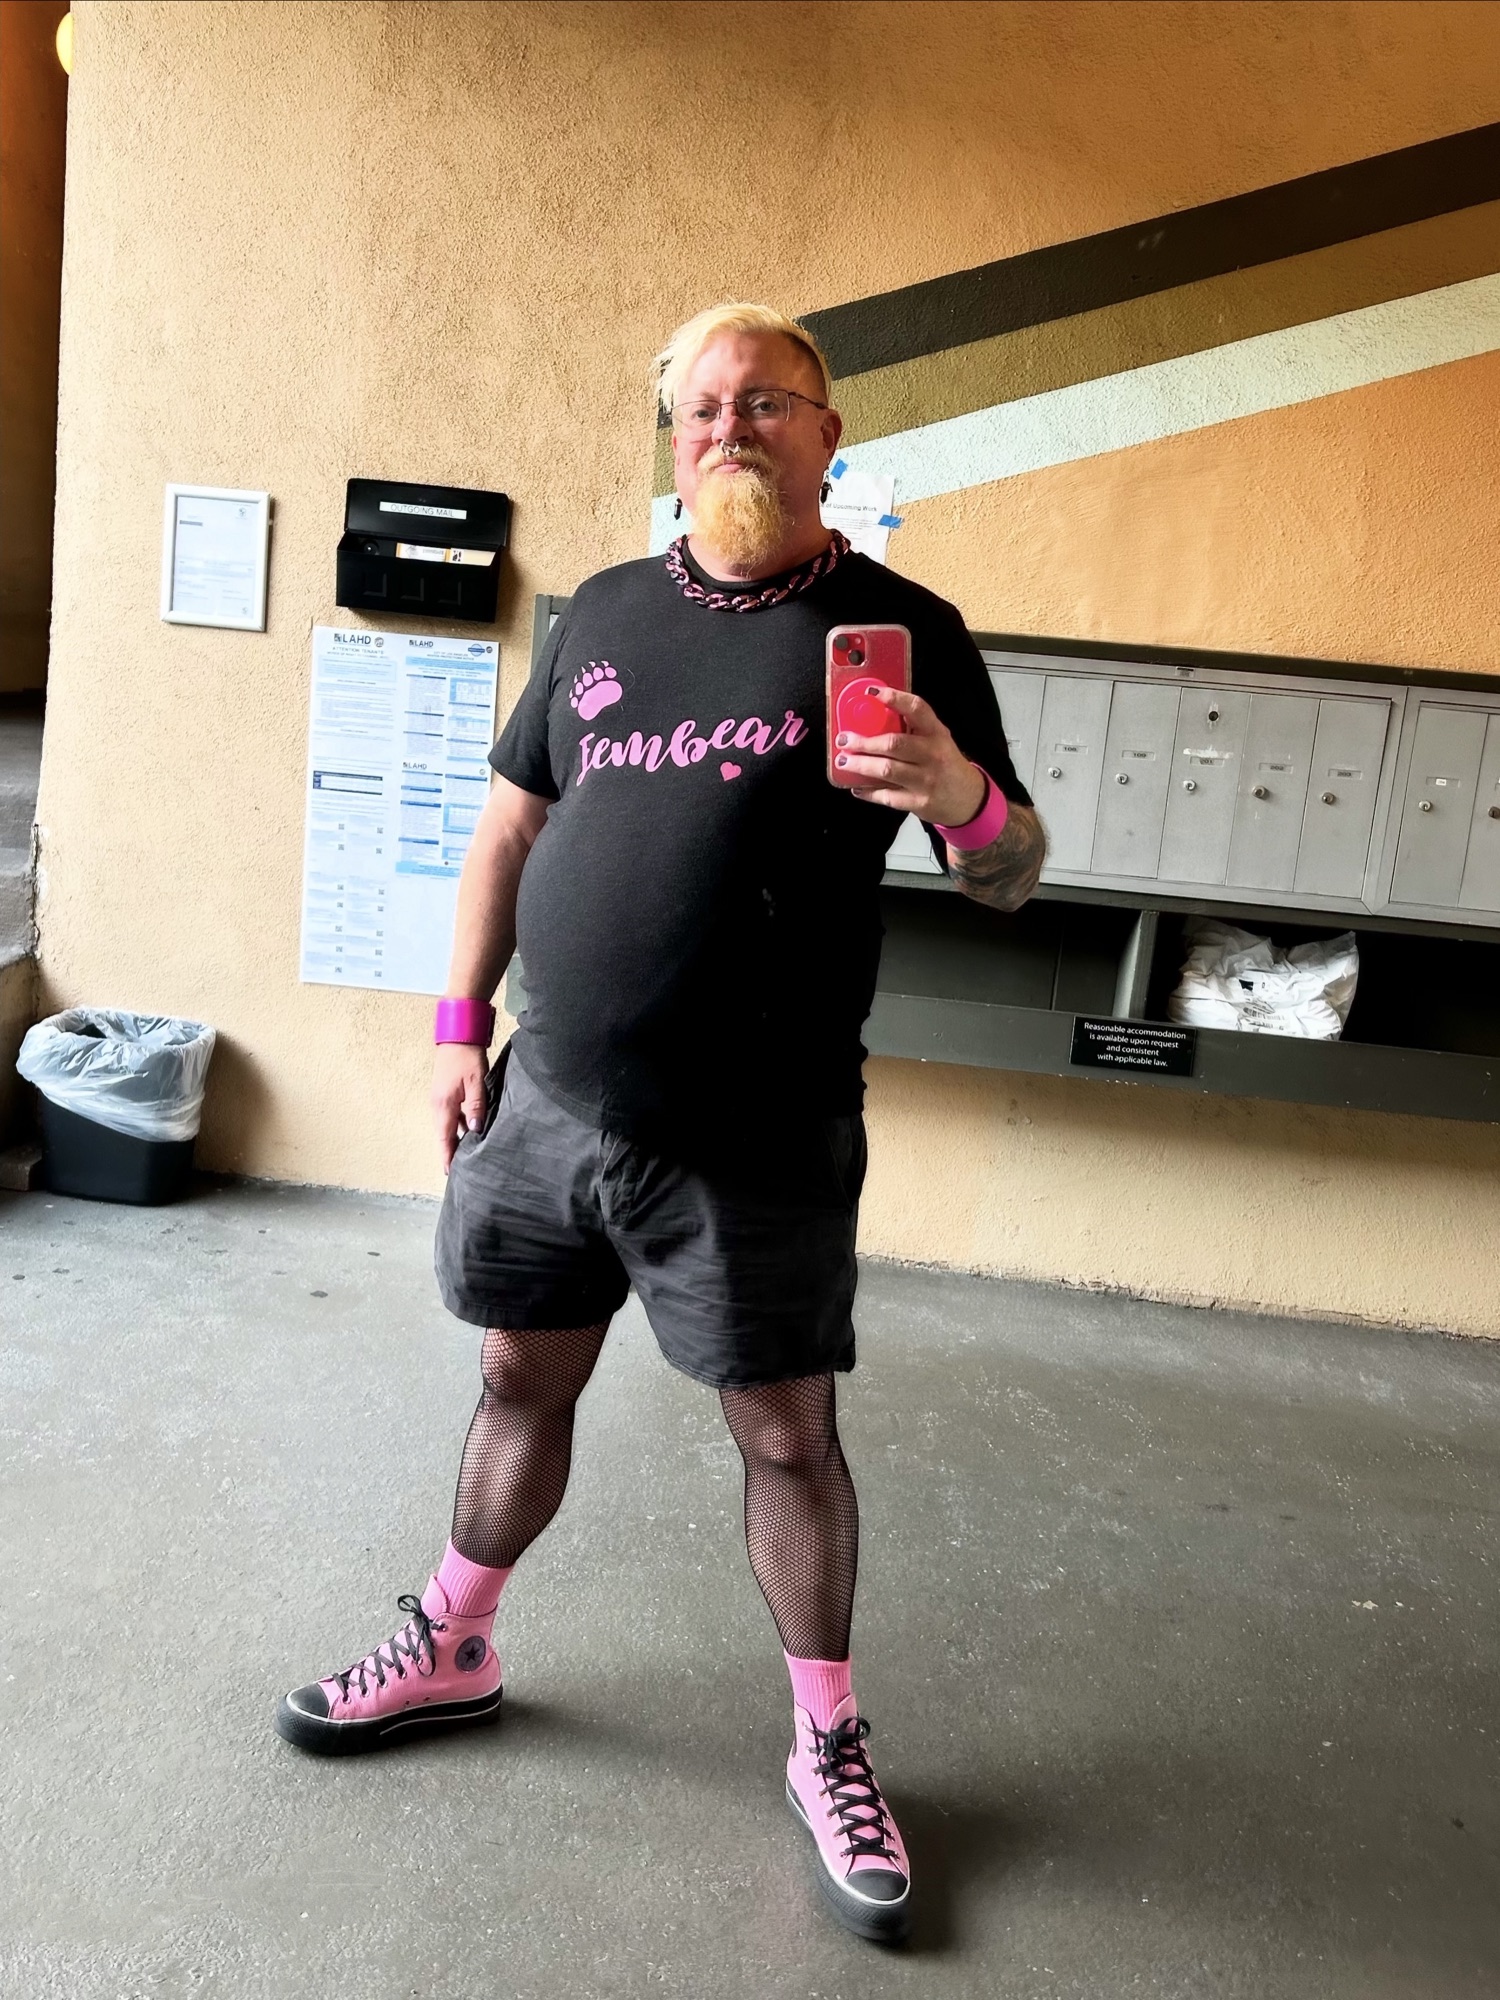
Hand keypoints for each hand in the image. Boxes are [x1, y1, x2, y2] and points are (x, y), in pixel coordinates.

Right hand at [431, 1042, 487, 1174]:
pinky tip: (469, 1130)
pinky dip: (457, 1126)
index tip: (449, 1173)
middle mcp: (437, 1104)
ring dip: (454, 1139)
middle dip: (450, 1152)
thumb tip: (475, 1131)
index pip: (444, 1138)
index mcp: (444, 1104)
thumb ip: (476, 1107)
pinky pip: (450, 1115)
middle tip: (459, 1169)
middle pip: (444, 1134)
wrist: (457, 1036)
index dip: (446, 1156)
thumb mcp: (477, 1083)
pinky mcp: (445, 1093)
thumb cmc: (467, 1057)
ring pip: (447, 1125)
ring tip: (465, 1155)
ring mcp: (439, 1098)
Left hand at [833, 687, 986, 824]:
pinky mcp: (919, 802)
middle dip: (864, 742)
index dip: (895, 698)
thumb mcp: (938, 739)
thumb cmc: (946, 764)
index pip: (917, 709)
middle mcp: (933, 754)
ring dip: (860, 765)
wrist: (968, 799)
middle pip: (894, 743)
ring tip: (844, 761)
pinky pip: (887, 796)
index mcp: (937, 733)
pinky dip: (868, 792)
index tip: (872, 693)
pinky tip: (857, 787)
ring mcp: (926, 780)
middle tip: (844, 740)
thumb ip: (914, 727)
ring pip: (887, 770)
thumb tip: (876, 714)